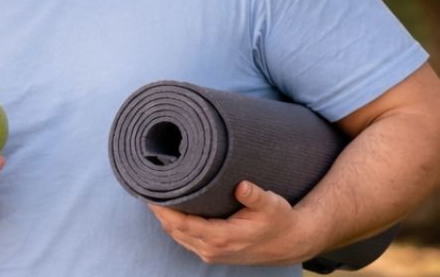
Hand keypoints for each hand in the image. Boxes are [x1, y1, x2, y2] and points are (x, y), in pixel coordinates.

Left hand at [148, 181, 320, 265]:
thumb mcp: (271, 205)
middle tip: (149, 186)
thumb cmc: (279, 221)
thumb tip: (242, 185)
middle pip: (173, 230)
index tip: (151, 192)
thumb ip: (255, 196)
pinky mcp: (212, 253)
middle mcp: (212, 249)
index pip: (181, 224)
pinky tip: (171, 210)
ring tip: (157, 195)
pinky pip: (185, 239)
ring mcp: (211, 253)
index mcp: (222, 237)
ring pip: (177, 236)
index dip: (163, 210)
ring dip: (165, 218)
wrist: (289, 243)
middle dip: (159, 211)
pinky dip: (174, 226)